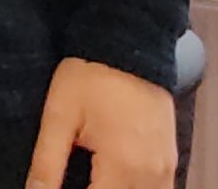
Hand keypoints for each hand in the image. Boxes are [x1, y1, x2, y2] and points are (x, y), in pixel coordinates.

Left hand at [27, 57, 176, 188]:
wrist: (130, 44)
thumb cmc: (92, 76)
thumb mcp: (59, 117)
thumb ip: (47, 164)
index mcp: (122, 166)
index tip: (57, 187)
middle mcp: (152, 174)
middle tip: (72, 180)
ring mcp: (167, 167)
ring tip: (92, 180)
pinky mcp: (171, 158)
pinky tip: (113, 182)